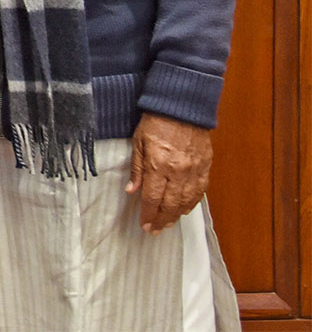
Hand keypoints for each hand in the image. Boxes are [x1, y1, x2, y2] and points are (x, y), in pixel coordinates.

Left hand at [126, 112, 211, 233]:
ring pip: (187, 201)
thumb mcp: (138, 142)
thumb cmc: (155, 122)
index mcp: (158, 165)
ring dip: (177, 215)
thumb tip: (131, 191)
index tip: (144, 225)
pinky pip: (200, 191)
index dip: (148, 214)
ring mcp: (194, 170)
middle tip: (155, 230)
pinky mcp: (205, 167)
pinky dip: (192, 203)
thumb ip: (136, 168)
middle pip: (170, 204)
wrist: (182, 107)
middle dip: (162, 220)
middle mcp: (178, 171)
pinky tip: (185, 209)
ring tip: (167, 224)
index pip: (152, 197)